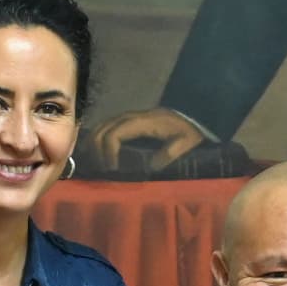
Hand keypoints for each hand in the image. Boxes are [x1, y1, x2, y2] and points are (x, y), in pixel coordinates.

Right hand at [89, 109, 207, 172]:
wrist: (192, 115)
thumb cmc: (188, 130)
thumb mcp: (186, 142)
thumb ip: (171, 153)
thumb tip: (152, 166)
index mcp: (141, 123)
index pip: (114, 135)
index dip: (108, 152)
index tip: (112, 169)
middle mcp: (130, 118)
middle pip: (102, 130)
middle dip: (97, 150)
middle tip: (102, 170)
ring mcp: (127, 118)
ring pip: (101, 127)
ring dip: (95, 144)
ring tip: (97, 164)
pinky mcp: (128, 121)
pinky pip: (106, 128)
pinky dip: (99, 140)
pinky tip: (100, 154)